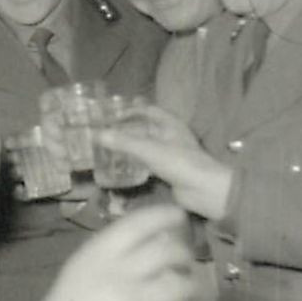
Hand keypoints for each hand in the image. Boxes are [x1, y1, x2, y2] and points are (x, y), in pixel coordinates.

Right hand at [20, 205, 200, 300]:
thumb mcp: (78, 275)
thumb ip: (107, 261)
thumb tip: (147, 249)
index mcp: (96, 254)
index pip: (137, 223)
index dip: (162, 216)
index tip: (178, 216)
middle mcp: (118, 270)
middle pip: (167, 251)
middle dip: (184, 257)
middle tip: (187, 266)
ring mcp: (134, 299)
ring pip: (182, 285)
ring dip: (191, 291)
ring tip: (190, 298)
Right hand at [94, 105, 232, 219]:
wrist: (204, 190)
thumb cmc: (180, 163)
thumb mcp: (149, 150)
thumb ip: (123, 142)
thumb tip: (97, 134)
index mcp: (170, 123)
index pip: (148, 110)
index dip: (130, 110)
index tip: (111, 115)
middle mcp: (170, 135)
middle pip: (145, 127)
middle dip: (126, 129)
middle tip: (105, 131)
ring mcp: (170, 153)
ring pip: (146, 145)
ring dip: (130, 146)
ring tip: (108, 147)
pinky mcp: (169, 170)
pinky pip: (148, 162)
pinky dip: (135, 161)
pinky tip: (122, 166)